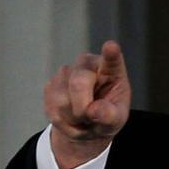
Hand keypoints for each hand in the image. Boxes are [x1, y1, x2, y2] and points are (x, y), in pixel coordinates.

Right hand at [44, 40, 130, 168]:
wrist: (88, 122)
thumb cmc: (108, 115)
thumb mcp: (117, 119)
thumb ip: (110, 116)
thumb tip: (94, 111)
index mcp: (111, 69)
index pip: (112, 59)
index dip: (110, 53)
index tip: (111, 47)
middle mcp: (87, 64)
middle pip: (78, 84)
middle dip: (83, 109)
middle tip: (91, 118)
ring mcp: (67, 71)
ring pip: (62, 100)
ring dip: (73, 117)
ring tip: (84, 117)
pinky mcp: (51, 84)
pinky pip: (52, 107)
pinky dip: (62, 120)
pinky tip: (71, 116)